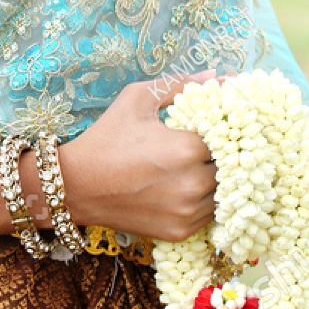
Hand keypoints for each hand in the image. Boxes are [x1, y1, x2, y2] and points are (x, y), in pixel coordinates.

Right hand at [55, 71, 217, 243]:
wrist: (76, 186)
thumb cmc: (107, 139)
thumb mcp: (137, 99)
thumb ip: (180, 84)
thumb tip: (219, 77)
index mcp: (185, 148)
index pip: (229, 136)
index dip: (225, 129)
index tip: (215, 125)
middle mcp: (192, 183)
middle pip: (231, 166)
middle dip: (224, 155)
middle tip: (208, 146)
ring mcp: (187, 211)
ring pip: (226, 193)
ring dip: (218, 180)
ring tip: (197, 167)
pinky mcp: (180, 231)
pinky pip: (210, 215)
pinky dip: (205, 202)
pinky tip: (187, 188)